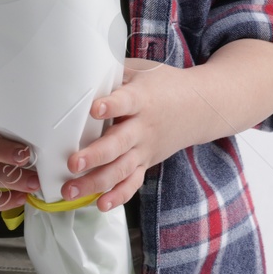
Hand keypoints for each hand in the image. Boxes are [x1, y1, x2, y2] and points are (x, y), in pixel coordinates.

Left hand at [63, 59, 198, 211]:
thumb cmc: (165, 85)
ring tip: (71, 190)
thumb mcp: (141, 70)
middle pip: (119, 144)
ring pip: (121, 169)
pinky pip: (133, 183)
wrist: (200, 107)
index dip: (111, 105)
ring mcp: (145, 148)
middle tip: (72, 163)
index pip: (126, 101)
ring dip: (96, 182)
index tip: (94, 109)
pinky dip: (118, 196)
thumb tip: (79, 69)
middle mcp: (144, 127)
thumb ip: (113, 72)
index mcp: (142, 98)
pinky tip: (100, 204)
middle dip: (95, 155)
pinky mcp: (146, 162)